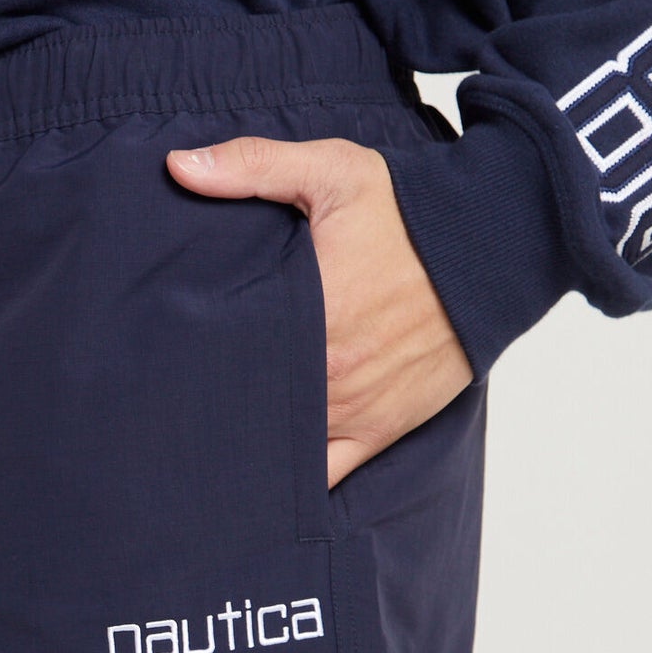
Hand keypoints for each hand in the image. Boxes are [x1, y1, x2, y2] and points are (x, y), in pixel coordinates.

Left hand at [166, 134, 474, 487]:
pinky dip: (292, 482)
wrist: (494, 248)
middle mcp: (328, 375)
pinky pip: (325, 476)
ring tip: (200, 449)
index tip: (157, 366)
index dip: (185, 369)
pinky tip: (253, 486)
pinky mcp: (378, 431)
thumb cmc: (410, 212)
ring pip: (280, 451)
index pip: (225, 359)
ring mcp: (352, 410)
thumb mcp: (334, 173)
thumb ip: (253, 167)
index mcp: (309, 317)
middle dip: (208, 413)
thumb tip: (178, 166)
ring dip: (245, 449)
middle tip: (162, 412)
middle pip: (247, 410)